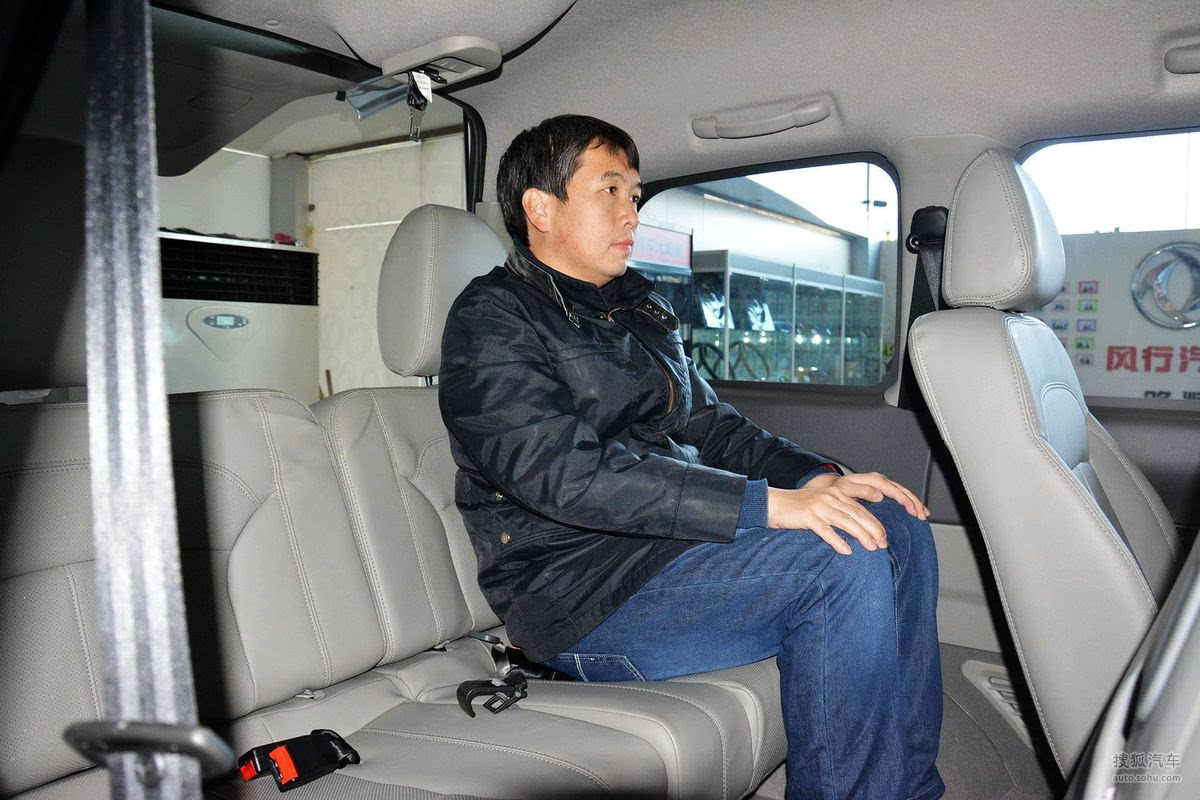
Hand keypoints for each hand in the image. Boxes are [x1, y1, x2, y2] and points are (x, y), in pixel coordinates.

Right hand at [765, 472, 929, 555]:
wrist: (774, 503)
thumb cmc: (798, 508)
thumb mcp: (821, 505)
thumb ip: (838, 511)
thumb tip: (857, 529)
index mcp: (836, 493)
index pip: (861, 510)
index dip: (875, 524)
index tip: (884, 538)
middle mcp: (830, 497)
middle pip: (857, 515)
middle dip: (873, 530)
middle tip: (883, 545)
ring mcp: (819, 506)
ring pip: (845, 522)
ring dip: (861, 535)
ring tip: (871, 548)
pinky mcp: (807, 516)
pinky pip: (825, 530)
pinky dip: (837, 541)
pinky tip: (847, 551)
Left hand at [830, 472, 929, 520]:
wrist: (832, 488)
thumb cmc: (836, 490)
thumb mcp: (846, 489)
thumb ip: (861, 491)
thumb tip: (879, 494)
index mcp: (872, 480)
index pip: (893, 489)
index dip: (905, 500)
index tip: (913, 511)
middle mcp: (879, 480)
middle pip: (902, 490)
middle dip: (914, 502)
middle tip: (922, 516)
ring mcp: (882, 485)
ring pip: (903, 492)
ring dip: (914, 503)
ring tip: (924, 515)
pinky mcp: (882, 490)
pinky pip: (899, 495)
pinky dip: (909, 502)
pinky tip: (916, 511)